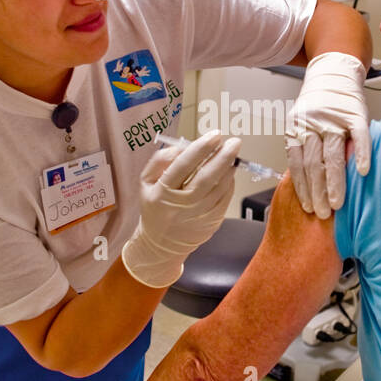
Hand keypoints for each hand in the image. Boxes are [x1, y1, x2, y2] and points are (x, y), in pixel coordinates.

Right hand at [122, 129, 241, 287]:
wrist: (161, 245)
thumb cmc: (155, 207)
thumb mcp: (146, 182)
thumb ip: (159, 160)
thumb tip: (181, 147)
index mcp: (162, 193)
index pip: (183, 165)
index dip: (201, 148)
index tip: (214, 135)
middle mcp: (181, 205)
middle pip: (206, 177)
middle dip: (223, 156)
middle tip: (234, 142)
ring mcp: (198, 215)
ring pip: (219, 188)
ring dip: (230, 168)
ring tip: (233, 153)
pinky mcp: (211, 222)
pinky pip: (225, 198)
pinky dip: (230, 183)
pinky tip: (230, 171)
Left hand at [285, 52, 370, 216]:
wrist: (334, 70)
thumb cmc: (319, 104)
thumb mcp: (303, 123)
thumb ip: (306, 149)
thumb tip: (308, 185)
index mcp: (296, 128)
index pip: (297, 164)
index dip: (302, 188)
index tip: (308, 207)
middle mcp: (312, 124)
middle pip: (313, 164)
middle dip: (317, 192)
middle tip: (322, 213)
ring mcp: (334, 119)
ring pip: (333, 155)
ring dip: (335, 182)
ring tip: (337, 204)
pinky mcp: (355, 114)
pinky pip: (359, 137)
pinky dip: (360, 154)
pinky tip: (362, 172)